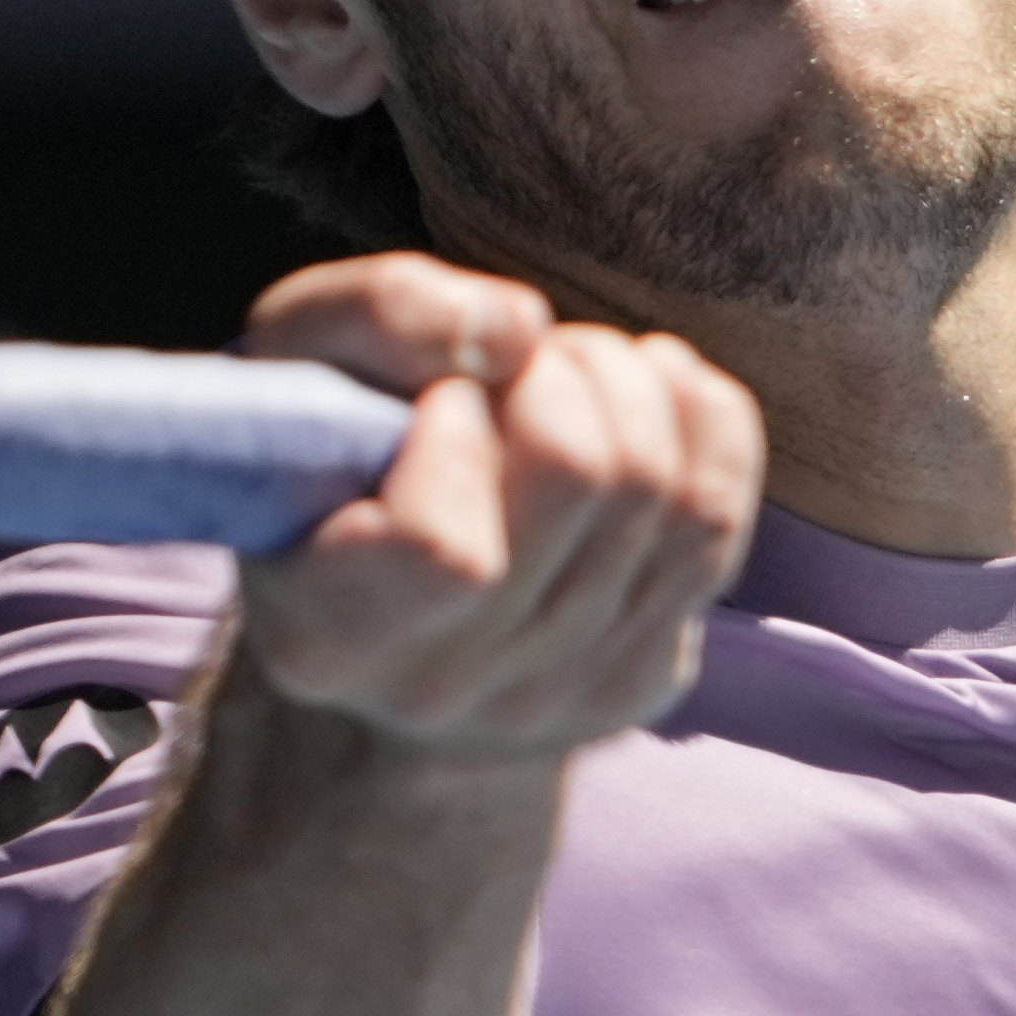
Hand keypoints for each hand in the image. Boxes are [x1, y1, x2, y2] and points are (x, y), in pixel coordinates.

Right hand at [228, 254, 764, 756]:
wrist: (379, 602)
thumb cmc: (326, 455)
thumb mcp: (297, 356)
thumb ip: (382, 315)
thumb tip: (518, 331)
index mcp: (326, 637)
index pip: (444, 549)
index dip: (452, 430)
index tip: (431, 403)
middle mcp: (441, 692)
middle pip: (578, 477)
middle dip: (553, 374)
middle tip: (509, 367)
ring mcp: (551, 700)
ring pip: (667, 492)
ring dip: (622, 386)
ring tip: (560, 380)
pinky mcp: (640, 683)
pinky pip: (718, 515)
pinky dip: (695, 422)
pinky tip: (637, 404)